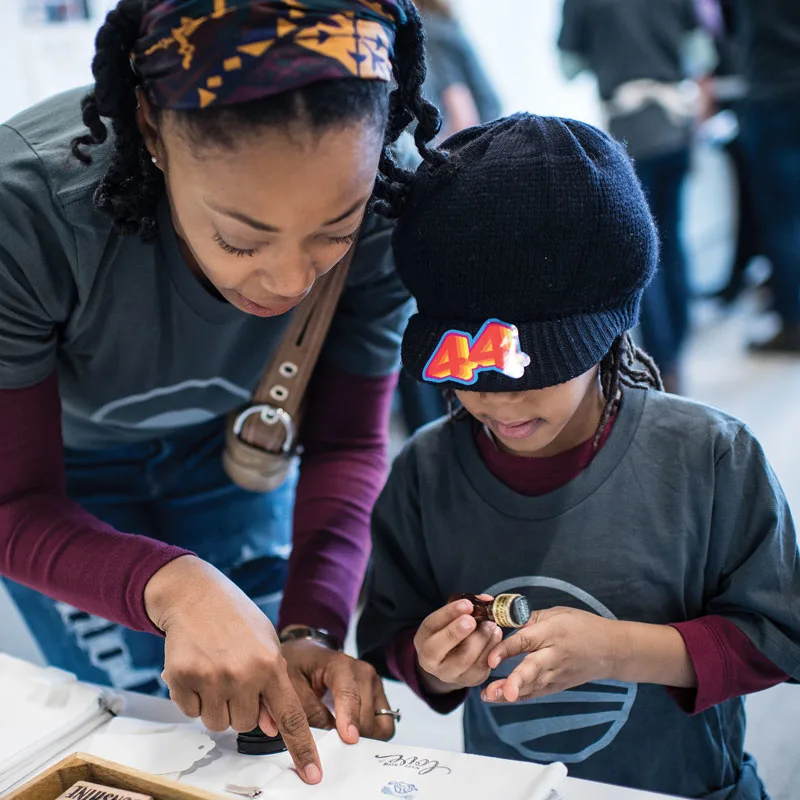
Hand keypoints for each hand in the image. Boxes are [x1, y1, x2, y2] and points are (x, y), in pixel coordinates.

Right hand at [144, 556, 321, 783]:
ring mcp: (212, 678)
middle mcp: (243, 674)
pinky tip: (197, 668)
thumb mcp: (266, 645)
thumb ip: (272, 686)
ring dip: (216, 705)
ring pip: (217, 723)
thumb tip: (271, 727)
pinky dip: (192, 697)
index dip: (302, 749)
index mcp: (270, 664)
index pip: (291, 717)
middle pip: (245, 725)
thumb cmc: (235, 620)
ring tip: (216, 670)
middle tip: (234, 677)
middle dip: (240, 708)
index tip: (312, 775)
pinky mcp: (183, 679)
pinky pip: (190, 712)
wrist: (195, 595)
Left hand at [282, 638, 395, 742]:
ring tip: (342, 743)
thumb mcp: (292, 687)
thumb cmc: (297, 667)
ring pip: (381, 725)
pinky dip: (370, 736)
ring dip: (365, 738)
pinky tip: (351, 736)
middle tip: (334, 749)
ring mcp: (374, 684)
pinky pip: (383, 726)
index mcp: (340, 664)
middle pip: (368, 715)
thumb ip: (310, 713)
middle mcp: (363, 672)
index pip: (349, 694)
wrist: (305, 656)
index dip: (349, 718)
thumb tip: (328, 740)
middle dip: (354, 735)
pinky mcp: (378, 698)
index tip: (349, 738)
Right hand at [414, 596, 502, 693]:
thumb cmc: (451, 632)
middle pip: (438, 649)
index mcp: (423, 639)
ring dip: (480, 639)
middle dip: (457, 632)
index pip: (431, 625)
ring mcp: (450, 674)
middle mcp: (431, 660)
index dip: (448, 613)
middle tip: (472, 620)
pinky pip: (481, 667)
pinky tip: (496, 634)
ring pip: (464, 660)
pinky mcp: (469, 680)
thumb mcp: (450, 619)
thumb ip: (464, 608)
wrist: (451, 661)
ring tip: (491, 624)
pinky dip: (491, 648)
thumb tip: (486, 599)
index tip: (467, 604)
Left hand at [483, 607, 620, 702]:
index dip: (507, 649)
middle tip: (496, 690)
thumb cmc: (581, 626)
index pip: (526, 641)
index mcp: (552, 632)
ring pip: (533, 685)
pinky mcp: (557, 686)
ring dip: (511, 691)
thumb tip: (503, 620)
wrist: (610, 650)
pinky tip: (500, 698)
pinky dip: (520, 695)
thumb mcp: (556, 613)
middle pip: (532, 668)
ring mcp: (557, 674)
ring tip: (489, 696)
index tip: (490, 659)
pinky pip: (537, 692)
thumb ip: (529, 618)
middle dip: (514, 680)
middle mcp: (554, 655)